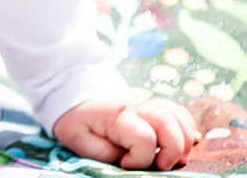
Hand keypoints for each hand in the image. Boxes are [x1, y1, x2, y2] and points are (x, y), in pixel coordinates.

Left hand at [54, 98, 200, 170]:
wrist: (74, 95)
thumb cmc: (76, 121)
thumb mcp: (78, 139)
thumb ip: (104, 152)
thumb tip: (128, 161)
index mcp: (117, 115)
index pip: (144, 138)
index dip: (140, 159)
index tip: (125, 164)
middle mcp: (136, 105)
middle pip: (169, 123)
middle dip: (172, 150)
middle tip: (160, 165)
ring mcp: (146, 103)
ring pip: (179, 116)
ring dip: (183, 140)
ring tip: (172, 157)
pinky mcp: (152, 105)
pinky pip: (178, 112)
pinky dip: (186, 128)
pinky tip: (183, 144)